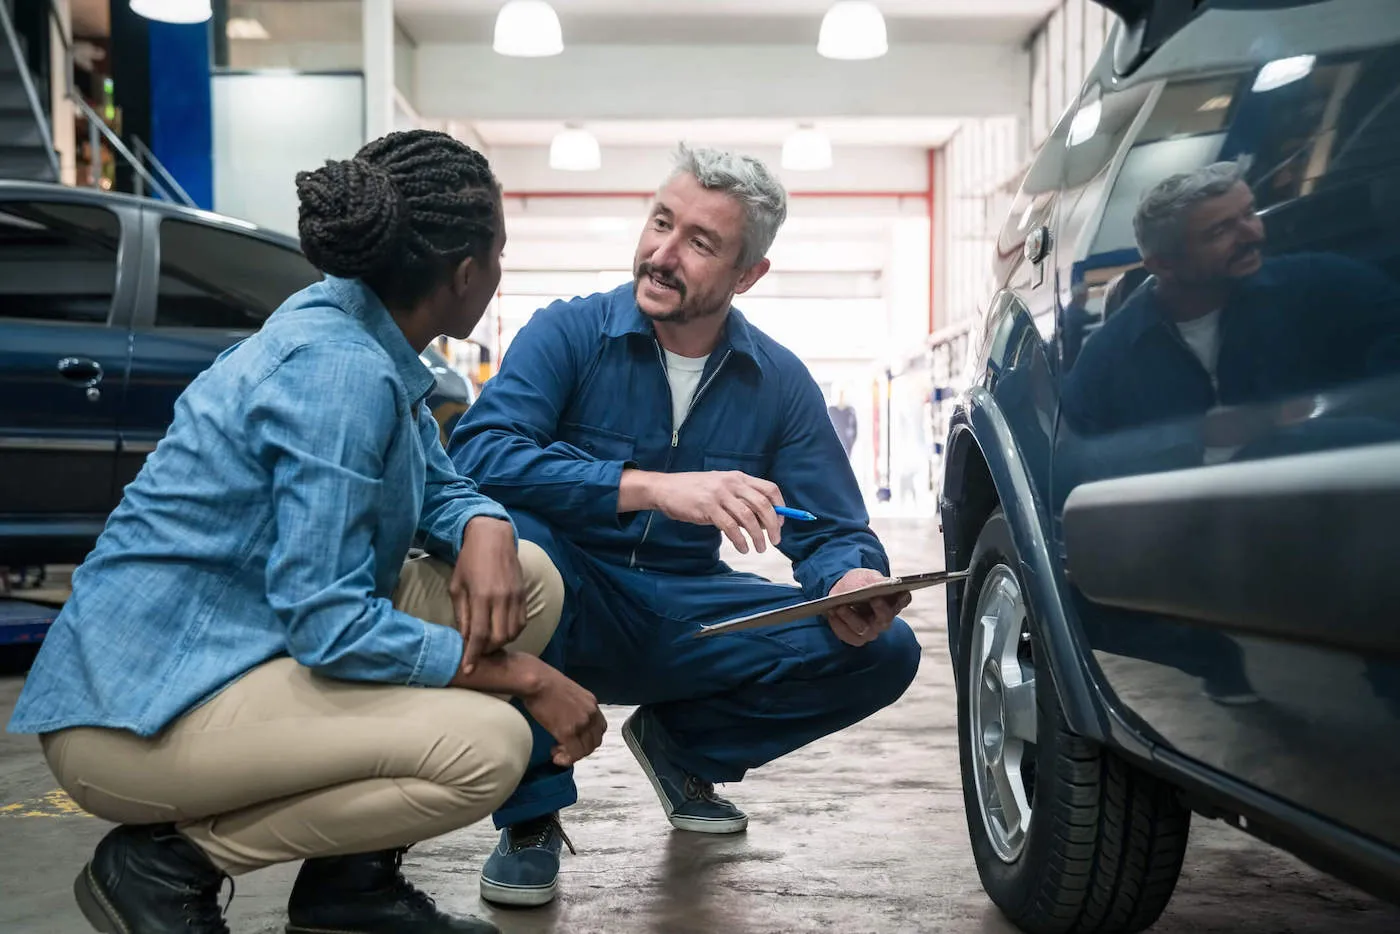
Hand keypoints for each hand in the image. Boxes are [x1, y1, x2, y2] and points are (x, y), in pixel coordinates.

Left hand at [452, 517, 524, 673]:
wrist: (493, 538)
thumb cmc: (469, 561)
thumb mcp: (457, 587)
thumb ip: (462, 614)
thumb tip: (463, 639)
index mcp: (482, 596)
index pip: (479, 635)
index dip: (473, 655)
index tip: (468, 669)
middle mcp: (502, 599)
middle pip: (499, 638)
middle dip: (487, 651)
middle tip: (476, 652)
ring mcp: (515, 597)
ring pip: (513, 632)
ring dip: (500, 643)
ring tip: (488, 642)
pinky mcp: (523, 595)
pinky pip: (521, 622)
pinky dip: (511, 632)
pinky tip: (500, 630)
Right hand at [521, 668, 607, 766]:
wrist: (536, 681)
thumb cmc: (545, 682)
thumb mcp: (569, 692)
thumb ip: (574, 706)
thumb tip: (568, 717)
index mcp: (592, 703)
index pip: (600, 727)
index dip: (589, 738)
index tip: (575, 739)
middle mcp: (591, 713)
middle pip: (595, 741)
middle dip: (581, 749)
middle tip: (565, 748)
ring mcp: (581, 723)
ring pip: (586, 750)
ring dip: (573, 755)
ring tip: (557, 752)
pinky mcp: (568, 732)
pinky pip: (574, 754)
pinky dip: (566, 759)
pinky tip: (555, 756)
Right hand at [648, 470, 785, 553]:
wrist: (665, 489)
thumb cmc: (694, 491)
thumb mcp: (721, 488)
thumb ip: (741, 499)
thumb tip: (764, 521)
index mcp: (738, 477)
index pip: (769, 489)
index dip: (780, 506)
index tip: (781, 523)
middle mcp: (732, 484)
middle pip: (763, 505)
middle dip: (773, 525)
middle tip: (776, 540)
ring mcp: (720, 495)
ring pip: (748, 518)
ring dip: (758, 536)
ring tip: (760, 548)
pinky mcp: (708, 508)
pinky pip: (731, 527)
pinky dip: (740, 540)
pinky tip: (743, 548)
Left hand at [825, 568, 910, 646]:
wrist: (844, 589)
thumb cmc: (860, 582)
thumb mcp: (867, 576)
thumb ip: (876, 581)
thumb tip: (884, 585)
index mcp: (894, 601)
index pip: (904, 600)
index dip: (901, 599)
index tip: (899, 592)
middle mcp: (885, 619)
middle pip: (885, 619)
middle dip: (879, 610)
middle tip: (873, 599)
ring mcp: (871, 630)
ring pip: (864, 630)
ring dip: (851, 618)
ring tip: (840, 607)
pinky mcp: (857, 637)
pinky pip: (849, 636)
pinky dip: (839, 626)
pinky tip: (832, 614)